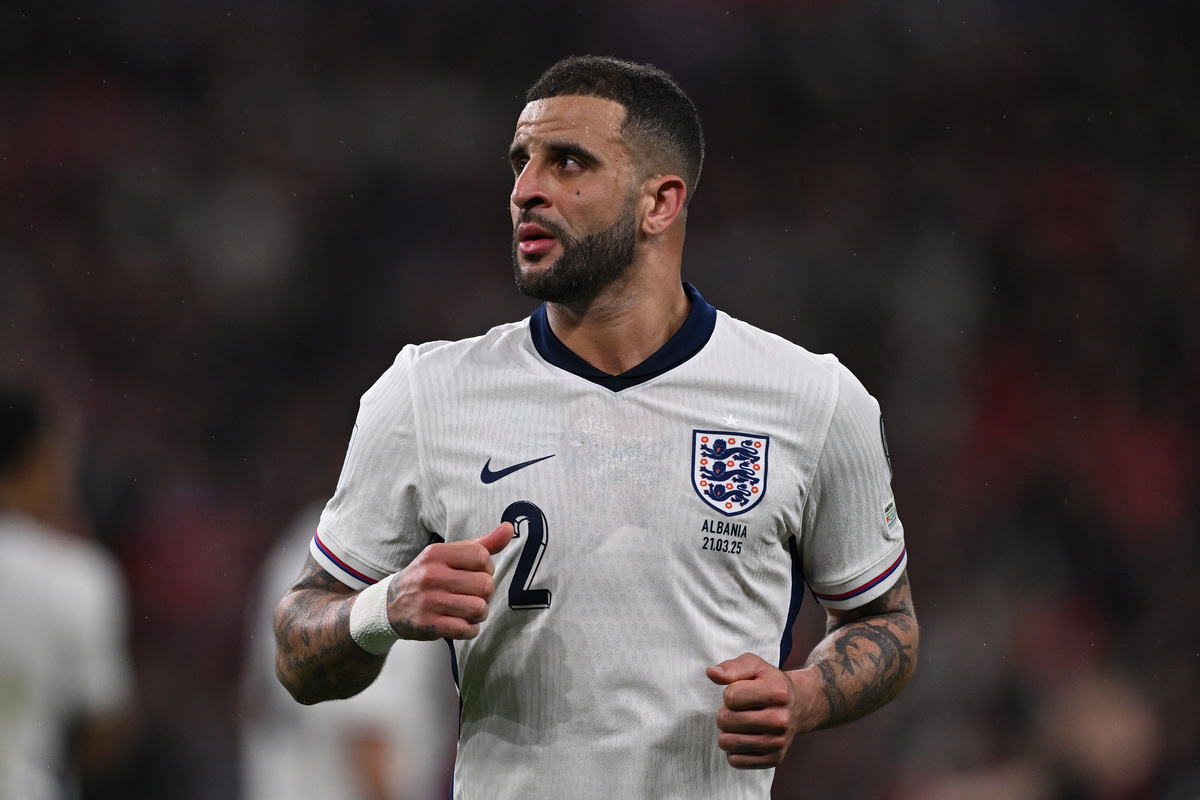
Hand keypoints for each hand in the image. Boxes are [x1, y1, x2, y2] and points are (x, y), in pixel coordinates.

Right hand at [386, 522, 513, 639]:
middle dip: (486, 593)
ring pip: (479, 608)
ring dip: (479, 613)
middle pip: (485, 584)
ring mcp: (429, 601)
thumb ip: (481, 544)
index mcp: (438, 554)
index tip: (478, 573)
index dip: (487, 568)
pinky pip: (466, 629)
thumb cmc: (428, 577)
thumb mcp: (448, 555)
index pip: (482, 556)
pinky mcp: (428, 624)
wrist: (390, 605)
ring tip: (468, 610)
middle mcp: (432, 575)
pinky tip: (460, 623)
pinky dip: (470, 629)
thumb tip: (509, 528)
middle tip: (473, 594)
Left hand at [706, 652, 801, 768]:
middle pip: (726, 721)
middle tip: (737, 710)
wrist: (798, 705)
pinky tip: (745, 737)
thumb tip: (712, 673)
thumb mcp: (754, 666)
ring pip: (728, 743)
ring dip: (727, 732)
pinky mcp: (774, 759)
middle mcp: (780, 720)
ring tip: (739, 724)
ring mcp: (778, 742)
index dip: (729, 693)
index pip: (730, 697)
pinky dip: (734, 750)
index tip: (740, 692)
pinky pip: (735, 761)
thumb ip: (732, 667)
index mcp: (777, 693)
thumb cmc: (770, 683)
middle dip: (725, 713)